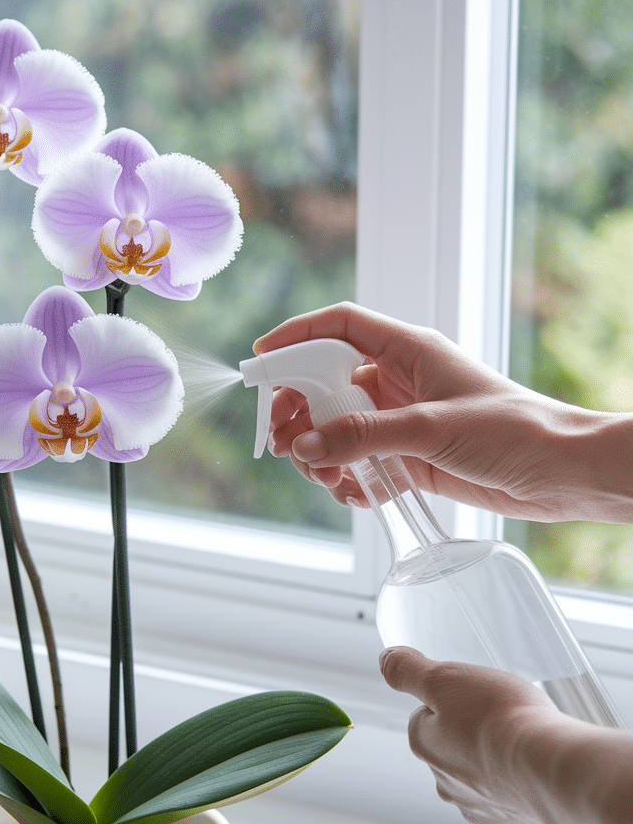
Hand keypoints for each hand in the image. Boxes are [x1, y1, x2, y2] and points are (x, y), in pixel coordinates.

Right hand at [254, 301, 632, 523]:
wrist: (563, 474)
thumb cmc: (513, 430)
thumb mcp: (428, 428)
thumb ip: (360, 436)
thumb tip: (304, 447)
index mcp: (406, 351)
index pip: (337, 328)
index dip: (295, 338)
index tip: (259, 361)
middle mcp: (398, 381)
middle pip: (324, 385)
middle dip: (299, 414)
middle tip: (283, 442)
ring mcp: (401, 420)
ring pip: (336, 429)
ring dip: (322, 455)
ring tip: (329, 480)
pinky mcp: (409, 457)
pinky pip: (359, 463)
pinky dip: (350, 481)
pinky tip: (361, 495)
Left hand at [380, 645, 632, 823]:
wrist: (554, 769)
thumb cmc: (501, 720)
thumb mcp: (444, 677)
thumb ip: (408, 669)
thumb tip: (386, 661)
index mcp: (423, 744)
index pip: (428, 712)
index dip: (454, 697)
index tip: (477, 695)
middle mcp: (442, 780)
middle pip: (454, 742)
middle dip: (475, 728)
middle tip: (505, 715)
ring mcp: (476, 805)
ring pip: (481, 771)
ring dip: (498, 756)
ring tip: (525, 741)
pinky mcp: (510, 821)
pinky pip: (509, 796)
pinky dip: (520, 782)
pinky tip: (536, 768)